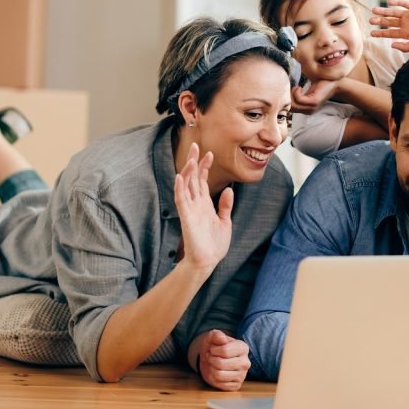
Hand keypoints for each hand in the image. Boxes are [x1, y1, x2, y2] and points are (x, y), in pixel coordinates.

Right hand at [173, 142, 233, 272]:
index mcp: (205, 204)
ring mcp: (190, 210)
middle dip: (194, 162)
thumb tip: (229, 190)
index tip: (210, 153)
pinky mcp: (186, 218)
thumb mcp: (225, 222)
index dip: (205, 167)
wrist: (207, 262)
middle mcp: (196, 204)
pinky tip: (180, 177)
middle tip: (195, 145)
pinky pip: (181, 200)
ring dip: (187, 171)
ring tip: (191, 158)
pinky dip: (180, 188)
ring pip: (186, 186)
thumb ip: (225, 206)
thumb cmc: (214, 245)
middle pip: (193, 179)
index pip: (203, 181)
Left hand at [193, 329, 250, 390]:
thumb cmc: (214, 348)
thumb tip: (221, 338)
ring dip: (211, 369)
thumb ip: (216, 335)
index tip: (212, 349)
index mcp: (243, 348)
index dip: (213, 350)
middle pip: (220, 363)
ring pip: (219, 374)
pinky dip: (214, 379)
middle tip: (211, 357)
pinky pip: (220, 384)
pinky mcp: (237, 385)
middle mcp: (246, 362)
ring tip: (213, 365)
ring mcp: (242, 375)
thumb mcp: (212, 338)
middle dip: (211, 360)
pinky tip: (216, 373)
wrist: (212, 361)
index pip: (224, 350)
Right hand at [290, 79, 338, 113]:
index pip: (290, 110)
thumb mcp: (306, 92)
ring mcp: (311, 108)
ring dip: (292, 94)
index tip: (289, 91)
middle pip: (290, 108)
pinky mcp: (313, 102)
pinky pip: (299, 99)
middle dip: (288, 97)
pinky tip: (300, 87)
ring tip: (297, 88)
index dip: (286, 100)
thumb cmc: (319, 86)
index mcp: (306, 110)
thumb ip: (297, 95)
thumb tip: (283, 93)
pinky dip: (297, 92)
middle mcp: (309, 111)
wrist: (333, 83)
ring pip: (293, 104)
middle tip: (292, 89)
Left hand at [370, 0, 408, 52]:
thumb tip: (391, 45)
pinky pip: (404, 3)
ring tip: (374, 10)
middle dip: (380, 21)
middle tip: (370, 20)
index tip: (371, 33)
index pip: (390, 33)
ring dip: (384, 11)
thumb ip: (405, 47)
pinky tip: (389, 3)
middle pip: (389, 22)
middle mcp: (405, 23)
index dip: (380, 33)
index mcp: (405, 33)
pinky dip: (397, 2)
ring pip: (393, 12)